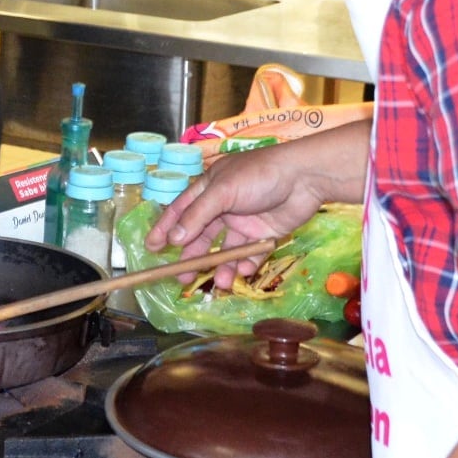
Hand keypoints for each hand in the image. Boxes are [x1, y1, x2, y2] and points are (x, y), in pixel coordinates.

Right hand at [145, 122, 369, 285]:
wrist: (305, 178)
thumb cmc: (259, 176)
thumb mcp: (222, 192)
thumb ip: (198, 216)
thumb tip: (174, 238)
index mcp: (209, 189)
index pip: (181, 210)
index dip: (166, 228)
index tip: (152, 247)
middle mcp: (224, 206)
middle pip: (201, 235)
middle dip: (192, 256)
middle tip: (183, 277)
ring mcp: (244, 222)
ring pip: (226, 249)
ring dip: (220, 266)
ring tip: (219, 281)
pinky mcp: (264, 234)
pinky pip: (250, 254)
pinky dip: (245, 264)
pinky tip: (242, 272)